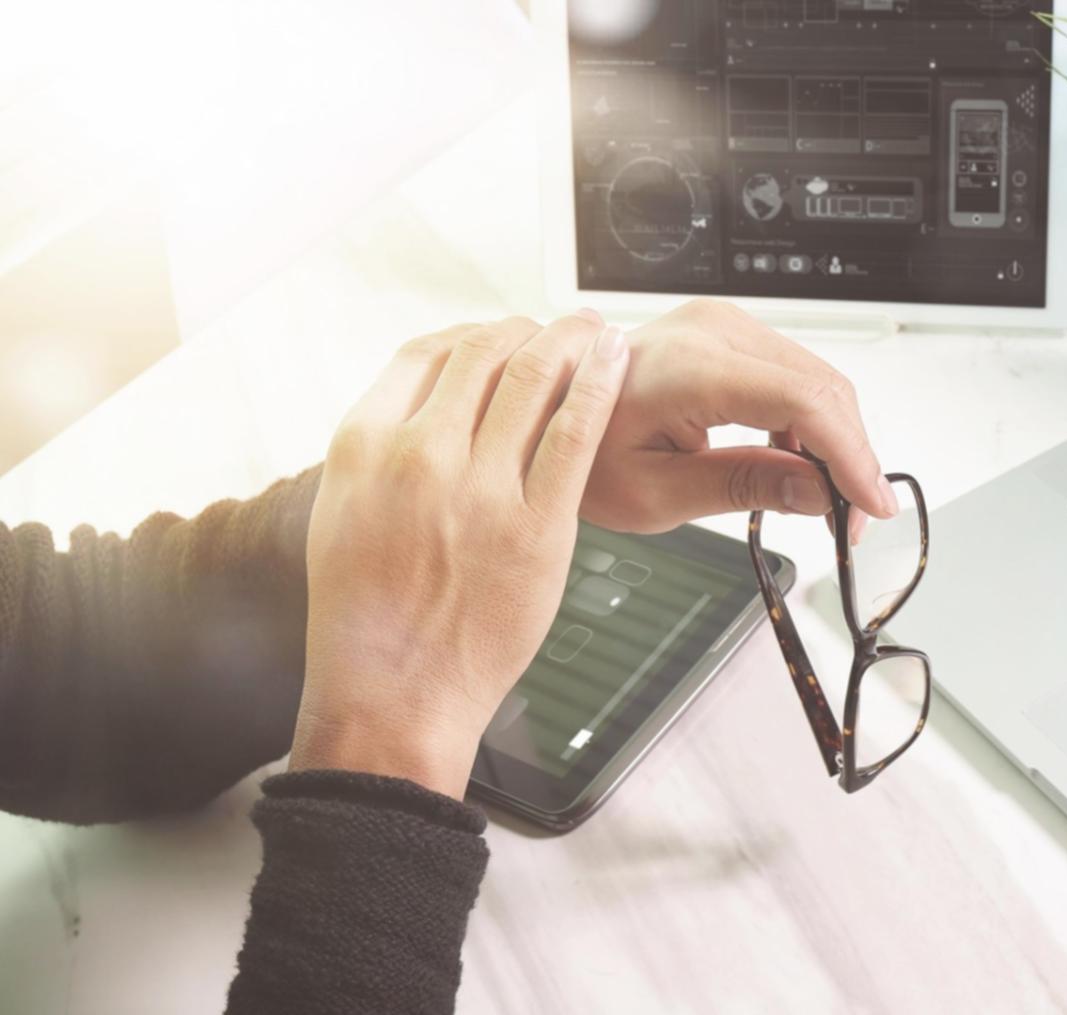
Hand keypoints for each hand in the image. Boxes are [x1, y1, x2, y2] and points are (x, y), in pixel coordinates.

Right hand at [290, 312, 628, 797]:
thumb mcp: (342, 514)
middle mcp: (419, 455)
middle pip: (483, 354)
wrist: (396, 693)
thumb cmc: (368, 618)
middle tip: (553, 329)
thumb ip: (382, 452)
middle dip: (525, 330)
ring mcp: (481, 488)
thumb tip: (426, 404)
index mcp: (364, 447)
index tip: (495, 337)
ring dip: (569, 340)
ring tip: (591, 329)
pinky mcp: (539, 524)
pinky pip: (576, 431)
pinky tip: (616, 359)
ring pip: (534, 378)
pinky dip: (601, 383)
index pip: (424, 354)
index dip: (469, 334)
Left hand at [579, 299, 897, 534]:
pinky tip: (803, 467)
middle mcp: (713, 330)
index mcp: (692, 365)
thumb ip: (743, 486)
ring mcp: (723, 326)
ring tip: (829, 502)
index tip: (871, 507)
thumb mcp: (656, 493)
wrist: (545, 411)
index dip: (851, 457)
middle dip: (850, 457)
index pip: (804, 402)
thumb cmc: (581, 449)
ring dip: (835, 441)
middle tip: (852, 521)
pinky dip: (810, 423)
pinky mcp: (727, 336)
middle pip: (822, 388)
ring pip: (816, 381)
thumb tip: (817, 493)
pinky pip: (792, 376)